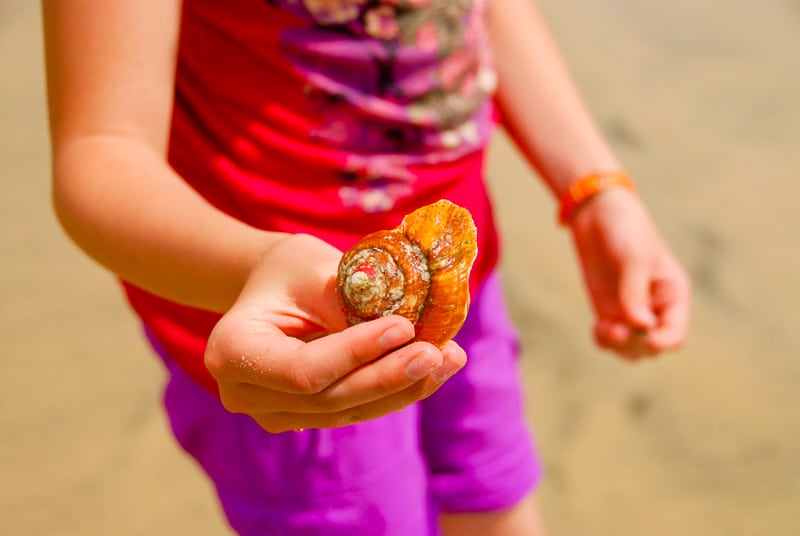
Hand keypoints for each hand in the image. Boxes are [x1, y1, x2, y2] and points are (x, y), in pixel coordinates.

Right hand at [204, 234, 465, 432]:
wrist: (273, 287)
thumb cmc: (288, 269)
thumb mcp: (312, 269)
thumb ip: (347, 301)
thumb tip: (403, 329)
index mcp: (232, 352)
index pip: (303, 370)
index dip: (356, 354)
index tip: (404, 326)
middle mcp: (244, 394)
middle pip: (328, 399)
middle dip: (388, 376)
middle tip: (438, 353)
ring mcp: (274, 413)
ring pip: (348, 410)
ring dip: (403, 388)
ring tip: (449, 359)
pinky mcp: (305, 416)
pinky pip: (354, 409)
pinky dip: (395, 390)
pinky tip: (434, 369)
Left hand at [569, 189, 690, 359]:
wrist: (598, 212)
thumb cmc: (626, 228)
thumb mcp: (634, 258)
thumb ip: (635, 292)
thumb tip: (640, 327)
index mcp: (674, 295)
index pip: (675, 334)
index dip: (662, 341)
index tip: (644, 335)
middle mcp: (655, 308)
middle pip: (651, 348)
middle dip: (635, 345)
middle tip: (616, 329)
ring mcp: (630, 311)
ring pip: (630, 349)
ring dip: (618, 347)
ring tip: (603, 328)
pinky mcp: (608, 310)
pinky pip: (609, 338)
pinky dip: (603, 340)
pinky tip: (596, 327)